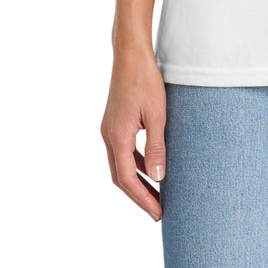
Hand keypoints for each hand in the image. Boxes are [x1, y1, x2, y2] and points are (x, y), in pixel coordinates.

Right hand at [101, 47, 167, 222]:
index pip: (127, 179)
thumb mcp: (157, 115)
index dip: (142, 199)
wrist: (130, 54)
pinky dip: (135, 163)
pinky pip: (123, 151)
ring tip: (156, 193)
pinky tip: (150, 165)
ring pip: (120, 164)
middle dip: (139, 195)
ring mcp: (109, 128)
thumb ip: (156, 147)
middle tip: (157, 210)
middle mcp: (108, 136)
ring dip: (137, 180)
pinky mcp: (114, 121)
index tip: (158, 213)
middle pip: (120, 177)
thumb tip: (158, 179)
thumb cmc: (145, 80)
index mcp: (117, 137)